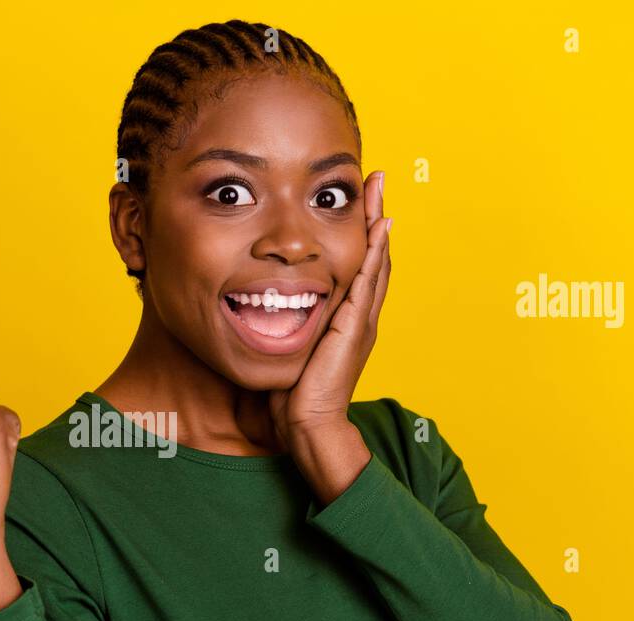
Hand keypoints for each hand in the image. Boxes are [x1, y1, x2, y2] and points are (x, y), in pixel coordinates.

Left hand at [268, 170, 391, 501]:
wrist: (307, 428)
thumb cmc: (290, 398)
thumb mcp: (285, 352)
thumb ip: (279, 329)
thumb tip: (256, 311)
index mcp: (343, 321)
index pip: (354, 267)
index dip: (357, 234)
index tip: (356, 201)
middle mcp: (358, 317)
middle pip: (371, 256)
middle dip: (372, 216)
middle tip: (375, 180)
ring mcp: (360, 321)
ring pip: (374, 262)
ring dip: (376, 223)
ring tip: (377, 189)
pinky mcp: (354, 327)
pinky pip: (367, 281)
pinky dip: (373, 252)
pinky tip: (376, 227)